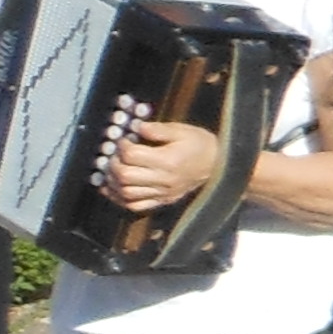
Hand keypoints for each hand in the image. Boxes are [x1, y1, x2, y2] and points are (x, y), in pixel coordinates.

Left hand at [100, 117, 225, 211]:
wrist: (221, 165)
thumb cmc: (200, 144)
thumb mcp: (182, 130)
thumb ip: (158, 129)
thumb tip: (136, 127)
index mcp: (167, 160)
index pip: (132, 155)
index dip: (121, 146)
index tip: (123, 140)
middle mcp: (164, 179)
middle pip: (125, 176)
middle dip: (113, 164)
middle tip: (114, 155)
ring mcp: (163, 192)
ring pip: (126, 193)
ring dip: (113, 182)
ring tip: (111, 171)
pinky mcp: (163, 200)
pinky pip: (135, 206)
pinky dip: (119, 199)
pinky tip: (113, 189)